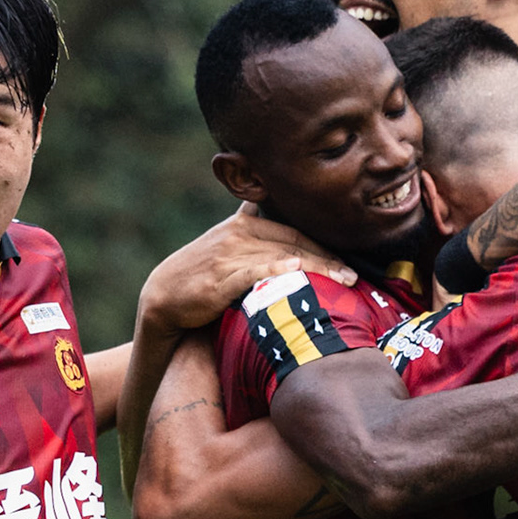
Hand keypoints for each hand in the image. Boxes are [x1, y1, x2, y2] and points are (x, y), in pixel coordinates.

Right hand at [139, 204, 356, 334]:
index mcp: (244, 224)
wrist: (164, 294)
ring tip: (341, 281)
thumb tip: (273, 223)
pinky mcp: (219, 278)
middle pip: (293, 243)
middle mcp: (238, 234)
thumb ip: (252, 232)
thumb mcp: (227, 244)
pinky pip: (251, 272)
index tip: (347, 261)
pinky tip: (294, 271)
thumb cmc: (201, 273)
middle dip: (327, 259)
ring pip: (280, 258)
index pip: (292, 231)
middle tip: (353, 276)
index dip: (322, 245)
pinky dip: (273, 270)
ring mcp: (229, 255)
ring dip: (315, 268)